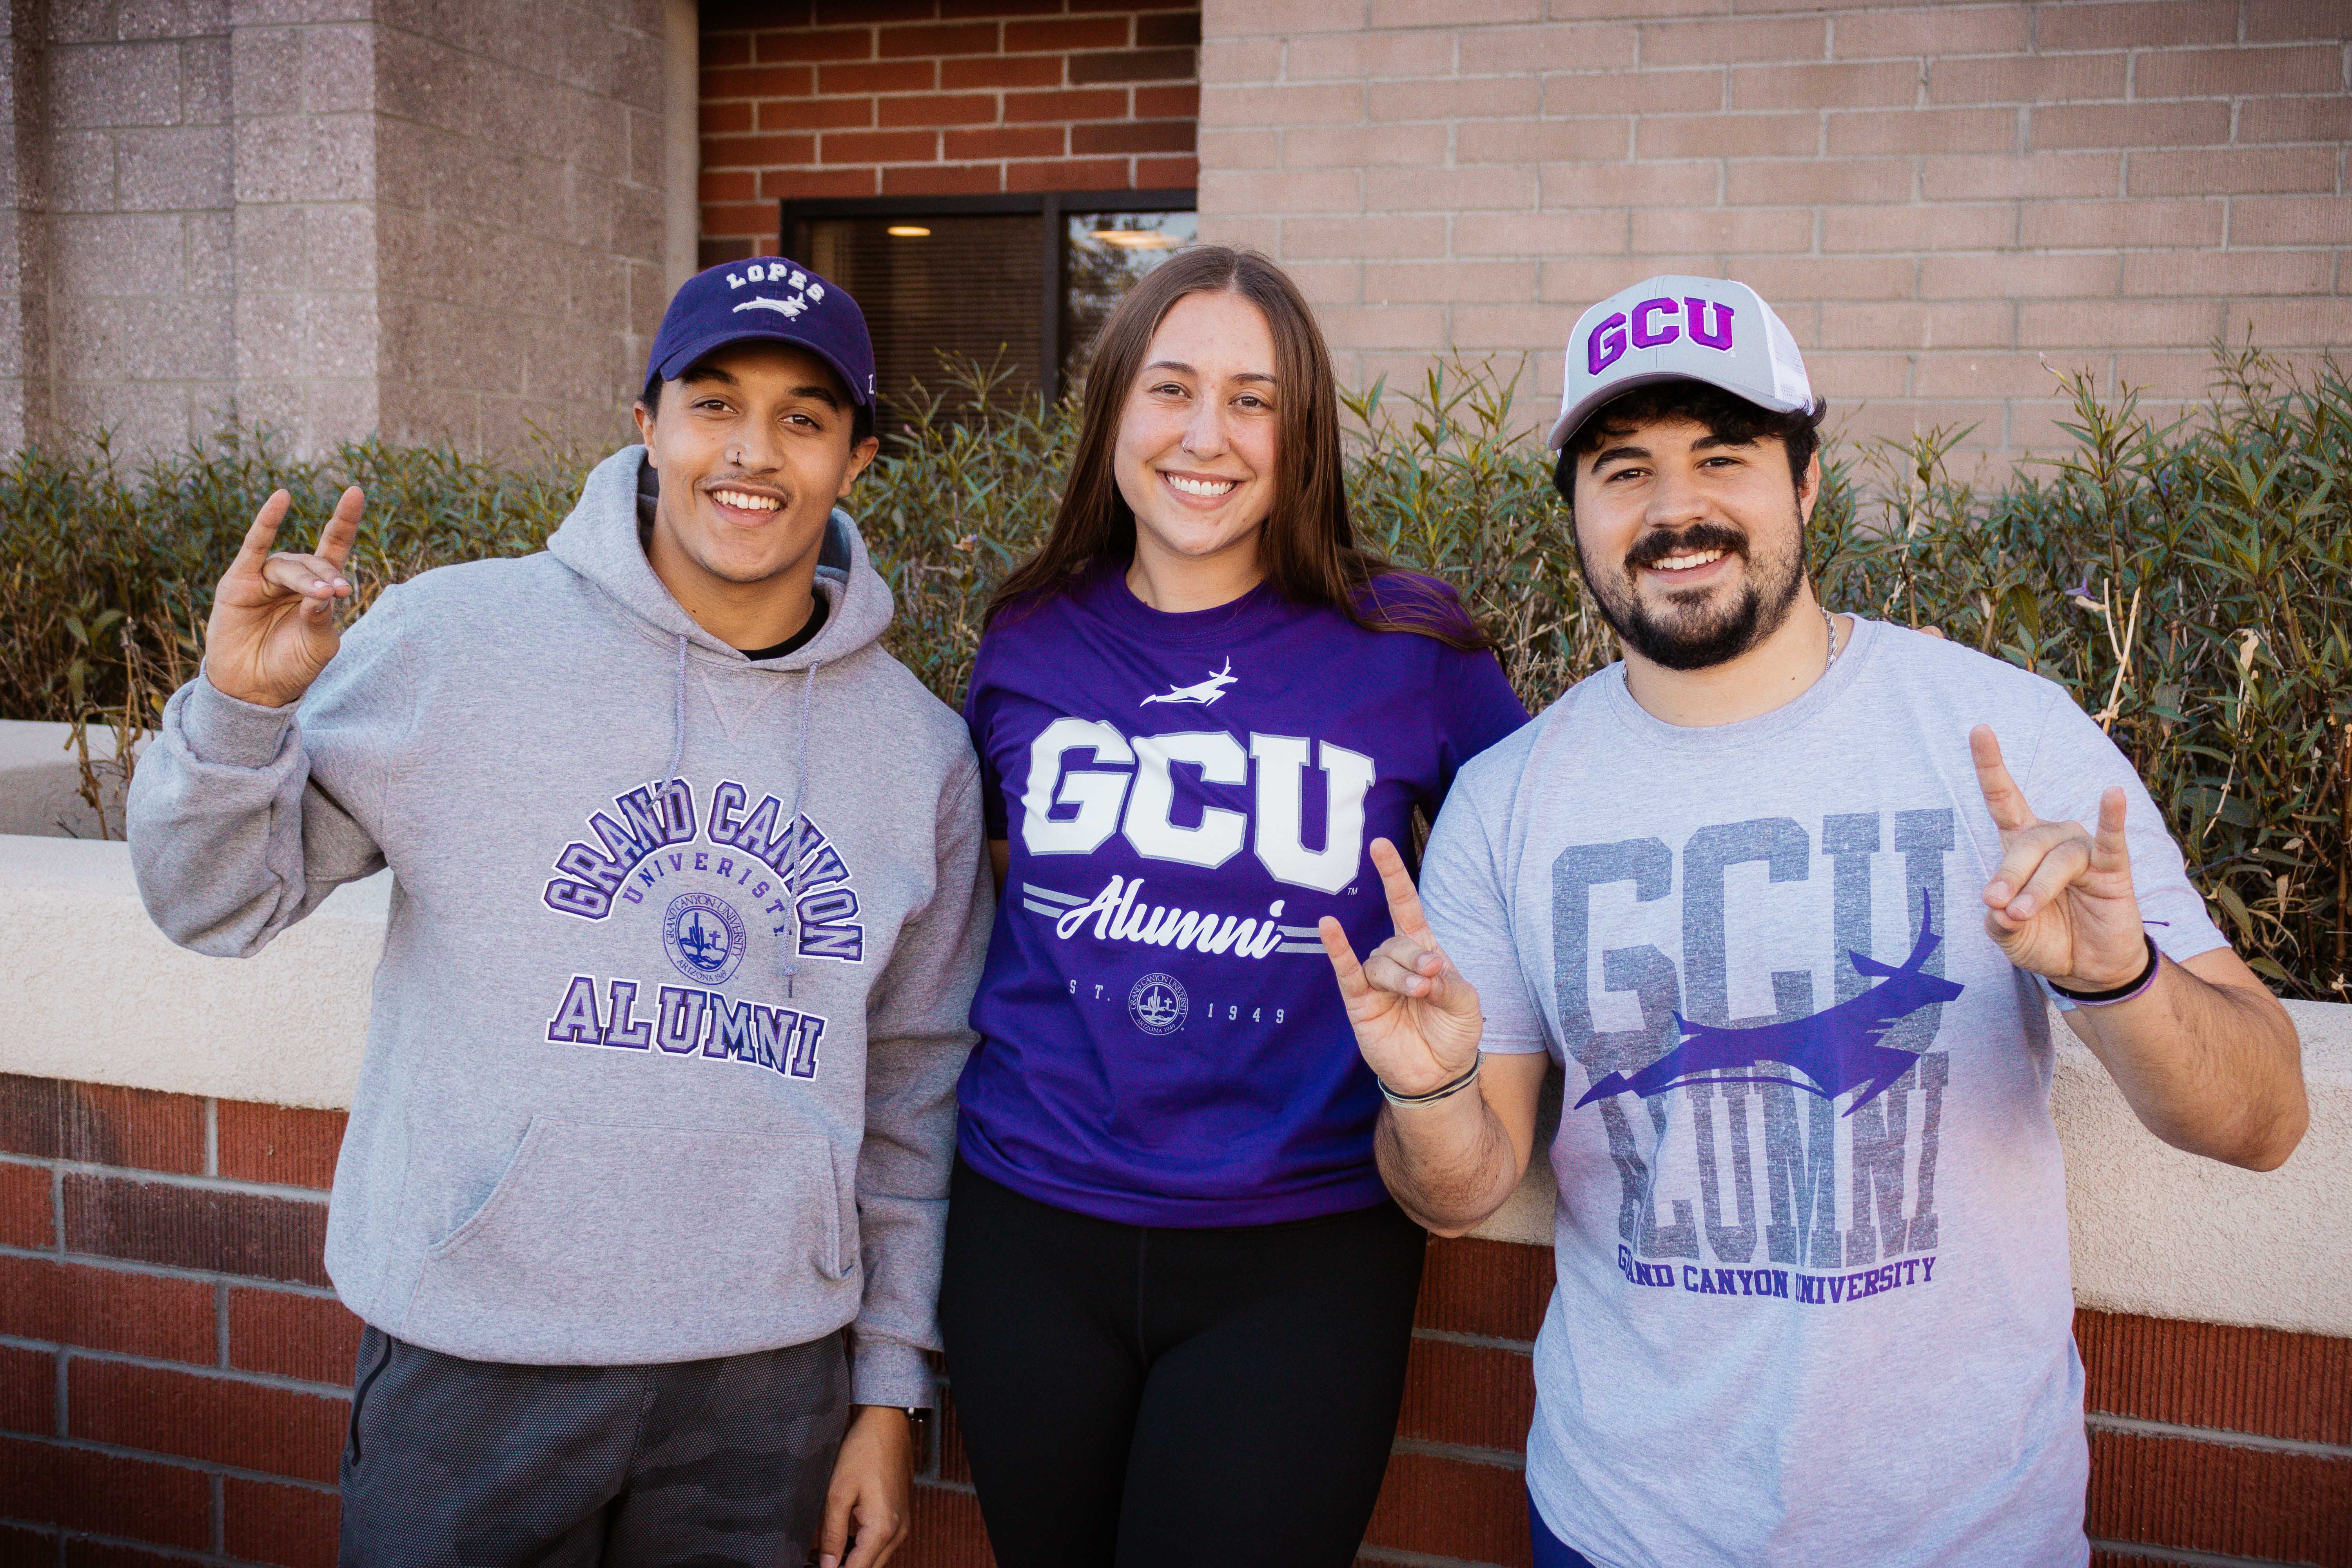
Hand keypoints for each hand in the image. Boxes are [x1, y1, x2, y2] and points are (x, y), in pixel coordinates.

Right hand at [203, 486, 363, 707]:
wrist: (254, 690)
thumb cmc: (291, 666)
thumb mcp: (317, 646)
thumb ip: (321, 620)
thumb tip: (323, 594)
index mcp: (318, 590)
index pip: (334, 547)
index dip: (345, 521)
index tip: (356, 492)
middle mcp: (292, 579)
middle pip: (315, 564)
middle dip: (328, 577)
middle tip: (338, 594)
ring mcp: (264, 579)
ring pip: (289, 566)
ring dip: (306, 578)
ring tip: (319, 596)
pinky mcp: (239, 582)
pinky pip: (254, 547)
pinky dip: (266, 522)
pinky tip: (281, 498)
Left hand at [818, 1405, 911, 1567]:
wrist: (887, 1423)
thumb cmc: (864, 1450)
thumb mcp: (838, 1493)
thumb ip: (832, 1534)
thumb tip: (827, 1564)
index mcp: (882, 1528)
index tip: (816, 1566)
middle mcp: (898, 1531)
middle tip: (818, 1562)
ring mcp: (902, 1524)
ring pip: (877, 1559)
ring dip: (853, 1561)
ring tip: (825, 1554)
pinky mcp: (901, 1516)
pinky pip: (883, 1545)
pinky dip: (863, 1549)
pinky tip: (843, 1543)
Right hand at [1320, 838, 1482, 1097]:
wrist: (1438, 1075)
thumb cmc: (1453, 1034)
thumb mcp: (1466, 1005)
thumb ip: (1450, 982)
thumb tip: (1427, 970)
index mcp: (1424, 951)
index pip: (1405, 906)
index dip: (1393, 876)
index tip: (1379, 845)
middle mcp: (1396, 961)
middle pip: (1397, 942)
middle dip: (1415, 958)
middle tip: (1431, 981)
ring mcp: (1375, 981)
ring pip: (1380, 962)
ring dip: (1400, 975)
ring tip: (1419, 995)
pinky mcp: (1360, 1001)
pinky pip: (1346, 971)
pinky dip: (1337, 949)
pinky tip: (1328, 926)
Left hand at [1971, 724, 2147, 988]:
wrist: (2087, 969)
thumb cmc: (2045, 939)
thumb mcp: (2009, 934)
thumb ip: (1997, 920)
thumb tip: (1999, 908)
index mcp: (2022, 845)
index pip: (2003, 798)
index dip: (1991, 765)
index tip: (1979, 729)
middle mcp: (2053, 838)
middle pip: (2025, 844)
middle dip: (2009, 877)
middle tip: (1999, 907)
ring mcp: (2084, 851)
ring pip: (2058, 859)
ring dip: (2038, 888)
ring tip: (2022, 915)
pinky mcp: (2113, 869)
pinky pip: (2111, 839)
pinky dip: (2112, 817)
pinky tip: (2113, 795)